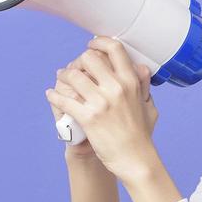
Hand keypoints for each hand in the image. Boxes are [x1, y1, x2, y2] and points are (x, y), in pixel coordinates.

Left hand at [45, 37, 158, 173]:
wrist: (135, 159)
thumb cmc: (142, 135)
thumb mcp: (149, 106)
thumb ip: (144, 85)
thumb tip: (142, 68)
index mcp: (131, 82)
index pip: (114, 49)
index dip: (99, 42)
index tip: (91, 45)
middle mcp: (116, 88)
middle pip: (89, 58)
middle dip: (78, 61)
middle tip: (75, 68)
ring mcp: (101, 103)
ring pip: (73, 76)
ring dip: (63, 76)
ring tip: (61, 79)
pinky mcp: (88, 118)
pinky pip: (64, 100)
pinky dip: (54, 95)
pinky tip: (52, 94)